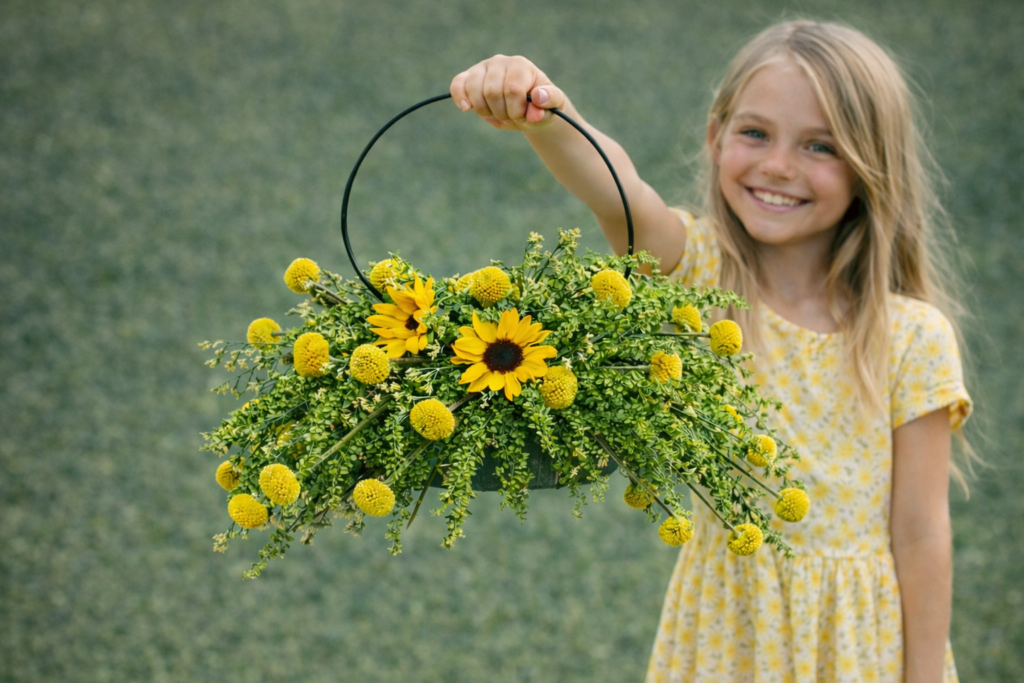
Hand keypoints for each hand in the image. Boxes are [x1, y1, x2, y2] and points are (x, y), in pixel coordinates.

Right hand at [450, 55, 567, 130]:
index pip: (513, 90)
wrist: (528, 109)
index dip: (516, 110)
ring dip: (485, 111)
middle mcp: (501, 62)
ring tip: (497, 114)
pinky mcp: (469, 77)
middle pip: (492, 92)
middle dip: (501, 113)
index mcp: (521, 66)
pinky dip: (460, 96)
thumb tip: (538, 97)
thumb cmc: (540, 106)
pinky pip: (458, 83)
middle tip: (511, 117)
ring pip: (474, 89)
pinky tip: (466, 108)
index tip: (523, 117)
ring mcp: (483, 68)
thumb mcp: (553, 106)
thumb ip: (550, 101)